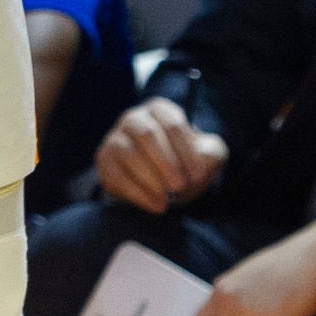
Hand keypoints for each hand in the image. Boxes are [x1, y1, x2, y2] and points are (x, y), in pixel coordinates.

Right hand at [95, 96, 227, 213]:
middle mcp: (133, 118)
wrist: (161, 181)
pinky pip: (117, 176)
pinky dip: (138, 194)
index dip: (187, 152)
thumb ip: (211, 153)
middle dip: (167, 163)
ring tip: (168, 199)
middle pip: (148, 135)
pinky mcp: (104, 160)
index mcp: (160, 109)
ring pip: (129, 154)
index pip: (173, 125)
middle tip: (180, 186)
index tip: (199, 176)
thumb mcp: (207, 155)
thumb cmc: (185, 162)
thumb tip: (200, 158)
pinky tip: (156, 205)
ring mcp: (115, 138)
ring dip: (151, 179)